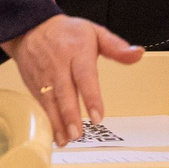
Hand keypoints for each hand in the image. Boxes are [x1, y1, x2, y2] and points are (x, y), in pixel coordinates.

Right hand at [2, 14, 142, 139]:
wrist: (31, 27)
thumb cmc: (66, 33)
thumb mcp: (94, 32)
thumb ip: (116, 47)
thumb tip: (137, 54)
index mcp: (77, 51)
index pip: (85, 75)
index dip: (91, 97)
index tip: (97, 116)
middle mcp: (59, 64)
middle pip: (64, 92)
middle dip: (70, 115)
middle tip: (77, 134)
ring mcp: (44, 75)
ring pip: (49, 101)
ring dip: (57, 122)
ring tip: (66, 140)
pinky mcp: (33, 84)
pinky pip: (40, 104)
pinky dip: (47, 121)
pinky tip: (54, 135)